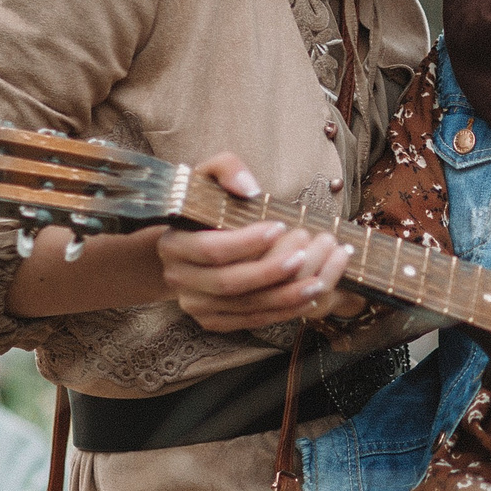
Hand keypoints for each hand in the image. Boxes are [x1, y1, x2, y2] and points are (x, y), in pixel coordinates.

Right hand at [157, 153, 361, 330]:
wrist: (188, 242)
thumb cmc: (204, 206)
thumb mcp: (208, 177)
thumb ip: (226, 169)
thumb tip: (248, 188)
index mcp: (173, 245)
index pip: (211, 249)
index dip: (246, 241)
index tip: (280, 225)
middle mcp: (179, 279)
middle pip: (228, 283)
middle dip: (269, 271)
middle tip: (303, 255)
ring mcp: (195, 305)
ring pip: (244, 307)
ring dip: (284, 296)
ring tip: (317, 282)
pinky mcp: (213, 320)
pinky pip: (251, 321)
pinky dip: (282, 312)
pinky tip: (308, 298)